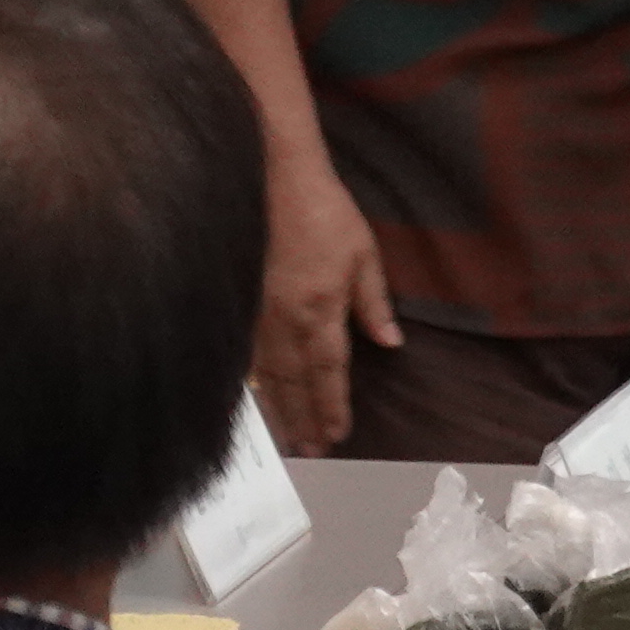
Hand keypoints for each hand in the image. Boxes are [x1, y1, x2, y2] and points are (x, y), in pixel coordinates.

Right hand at [250, 155, 400, 454]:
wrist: (272, 178)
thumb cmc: (323, 211)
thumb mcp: (363, 254)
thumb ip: (374, 303)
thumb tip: (390, 342)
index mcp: (320, 310)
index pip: (329, 370)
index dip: (333, 405)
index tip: (337, 435)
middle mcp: (285, 320)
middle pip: (295, 382)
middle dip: (304, 418)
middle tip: (312, 451)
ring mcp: (256, 313)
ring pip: (267, 373)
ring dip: (279, 408)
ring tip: (287, 437)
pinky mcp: (239, 301)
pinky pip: (246, 353)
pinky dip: (253, 381)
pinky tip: (256, 396)